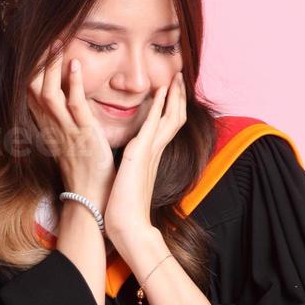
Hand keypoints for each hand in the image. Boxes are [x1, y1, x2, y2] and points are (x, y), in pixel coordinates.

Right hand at [26, 45, 114, 203]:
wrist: (90, 195)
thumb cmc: (83, 165)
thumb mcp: (66, 137)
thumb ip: (63, 115)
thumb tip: (66, 92)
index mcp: (46, 124)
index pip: (30, 90)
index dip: (28, 67)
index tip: (30, 44)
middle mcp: (51, 125)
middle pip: (33, 88)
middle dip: (36, 62)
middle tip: (42, 35)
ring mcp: (66, 130)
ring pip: (49, 94)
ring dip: (52, 67)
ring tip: (57, 43)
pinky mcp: (84, 135)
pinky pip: (75, 106)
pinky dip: (75, 84)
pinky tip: (76, 64)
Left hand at [104, 69, 187, 246]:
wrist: (128, 227)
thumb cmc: (125, 210)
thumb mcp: (129, 181)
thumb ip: (132, 169)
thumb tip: (127, 164)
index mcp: (152, 157)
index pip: (166, 127)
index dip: (171, 108)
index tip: (170, 91)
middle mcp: (156, 152)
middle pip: (175, 117)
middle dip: (178, 96)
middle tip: (178, 77)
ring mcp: (151, 151)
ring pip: (170, 116)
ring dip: (173, 95)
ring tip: (175, 77)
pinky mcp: (141, 152)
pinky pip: (154, 122)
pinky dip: (159, 104)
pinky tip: (161, 89)